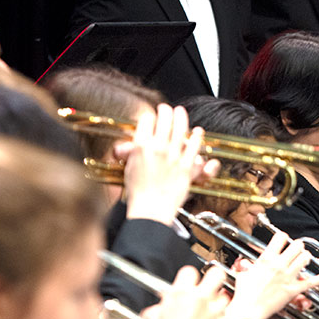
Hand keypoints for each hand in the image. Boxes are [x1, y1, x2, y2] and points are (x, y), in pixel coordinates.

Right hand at [119, 104, 220, 222]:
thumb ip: (129, 154)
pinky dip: (197, 136)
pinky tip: (198, 131)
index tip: (152, 116)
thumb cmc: (138, 193)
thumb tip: (120, 148)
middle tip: (167, 109)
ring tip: (180, 112)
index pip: (147, 121)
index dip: (150, 116)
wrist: (150, 210)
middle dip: (166, 111)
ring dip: (181, 117)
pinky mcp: (186, 166)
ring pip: (180, 129)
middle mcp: (157, 148)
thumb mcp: (128, 169)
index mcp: (140, 147)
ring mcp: (173, 156)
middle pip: (164, 120)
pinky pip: (194, 147)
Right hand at [143, 265, 234, 318]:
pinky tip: (238, 318)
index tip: (188, 284)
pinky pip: (240, 317)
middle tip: (210, 285)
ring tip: (214, 309)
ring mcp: (213, 311)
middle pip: (216, 273)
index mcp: (181, 293)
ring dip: (221, 301)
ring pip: (226, 295)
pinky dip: (240, 318)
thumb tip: (157, 309)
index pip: (189, 271)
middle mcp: (200, 298)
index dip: (189, 278)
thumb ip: (157, 309)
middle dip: (214, 278)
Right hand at [224, 232, 318, 318]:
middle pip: (296, 246)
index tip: (283, 239)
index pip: (280, 238)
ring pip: (305, 259)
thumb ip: (248, 266)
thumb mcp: (243, 273)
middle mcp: (279, 265)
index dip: (283, 237)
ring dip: (305, 258)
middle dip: (297, 246)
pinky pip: (310, 282)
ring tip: (304, 259)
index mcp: (266, 259)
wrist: (248, 309)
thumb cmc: (244, 294)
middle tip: (296, 249)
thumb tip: (244, 264)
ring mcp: (287, 277)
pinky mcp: (292, 290)